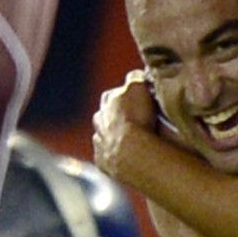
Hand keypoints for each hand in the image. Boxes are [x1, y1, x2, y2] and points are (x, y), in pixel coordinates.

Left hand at [92, 69, 156, 184]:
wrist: (132, 154)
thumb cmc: (136, 118)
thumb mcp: (138, 87)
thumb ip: (135, 78)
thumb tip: (135, 74)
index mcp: (108, 100)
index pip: (114, 93)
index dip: (125, 96)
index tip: (136, 100)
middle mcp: (99, 119)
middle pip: (106, 114)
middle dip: (116, 116)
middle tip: (134, 121)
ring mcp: (99, 142)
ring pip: (104, 136)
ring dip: (114, 137)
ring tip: (133, 142)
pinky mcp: (103, 162)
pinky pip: (108, 156)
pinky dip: (115, 155)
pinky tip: (129, 157)